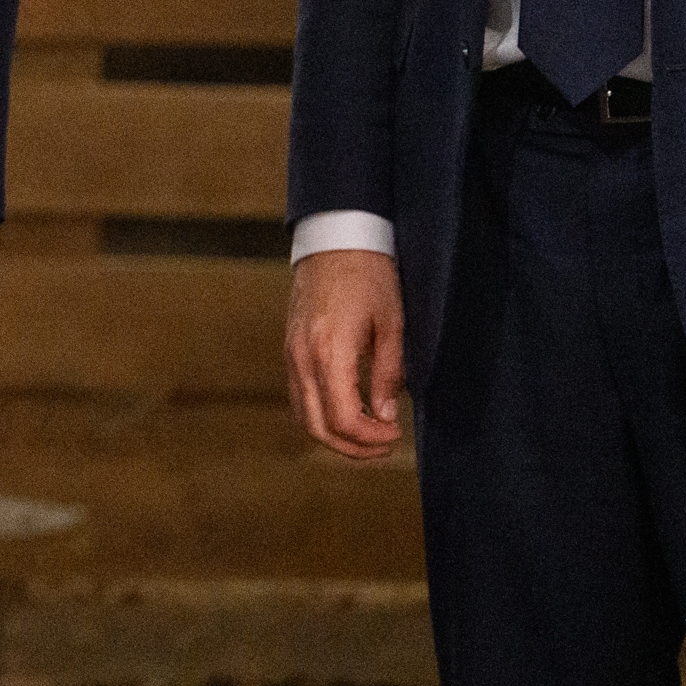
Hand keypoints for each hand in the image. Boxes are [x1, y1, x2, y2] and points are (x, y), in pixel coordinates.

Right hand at [287, 248, 404, 461]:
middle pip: (316, 427)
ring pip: (303, 416)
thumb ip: (388, 373)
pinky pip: (298, 396)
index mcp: (330, 352)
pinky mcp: (289, 348)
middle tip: (384, 444)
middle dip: (352, 447)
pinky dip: (321, 414)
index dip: (371, 438)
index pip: (343, 419)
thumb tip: (385, 414)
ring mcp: (291, 353)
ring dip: (335, 434)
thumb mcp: (392, 324)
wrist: (335, 238)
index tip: (395, 434)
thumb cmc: (368, 274)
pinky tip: (348, 409)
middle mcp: (303, 357)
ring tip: (368, 432)